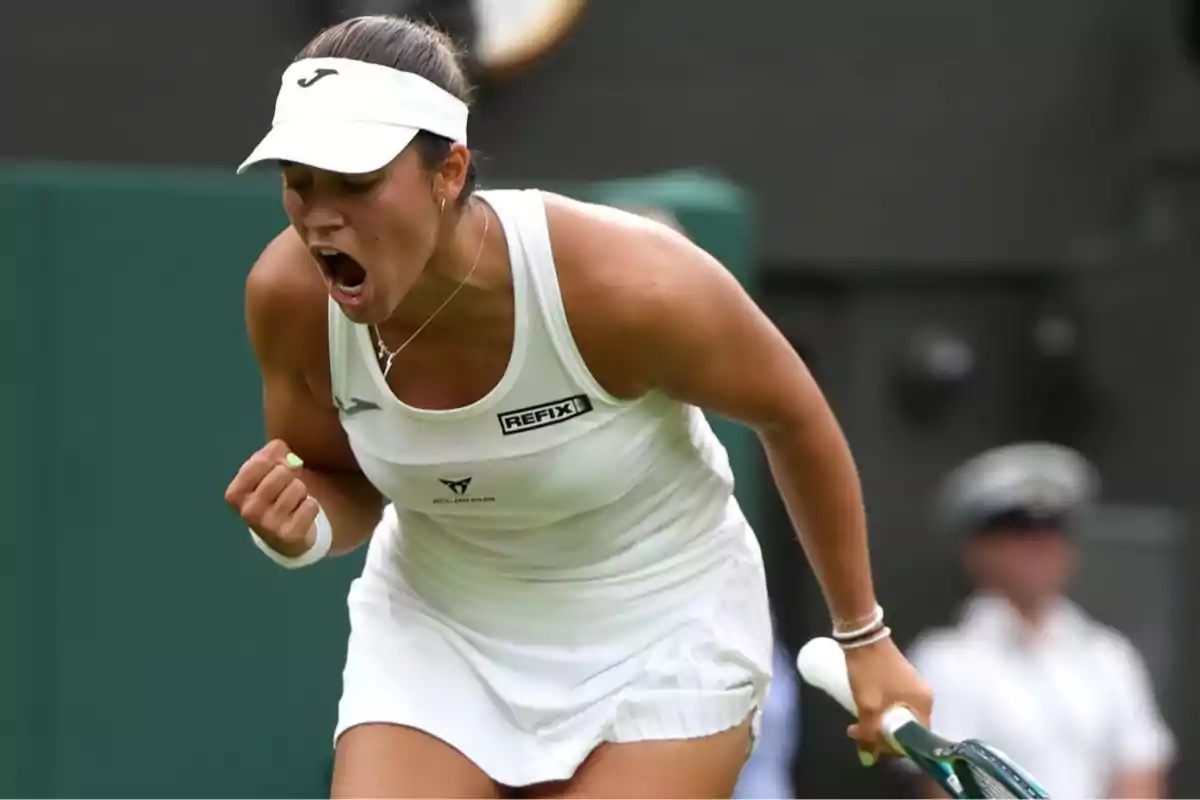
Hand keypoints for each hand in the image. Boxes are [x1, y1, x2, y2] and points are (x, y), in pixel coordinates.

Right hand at [224, 439, 320, 557]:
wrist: (282, 536)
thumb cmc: (272, 494)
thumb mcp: (264, 471)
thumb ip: (273, 454)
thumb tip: (290, 460)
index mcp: (235, 494)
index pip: (262, 461)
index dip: (276, 460)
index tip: (274, 471)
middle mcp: (248, 511)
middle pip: (282, 472)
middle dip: (290, 477)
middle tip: (285, 490)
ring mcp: (268, 525)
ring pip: (298, 487)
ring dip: (301, 492)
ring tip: (292, 503)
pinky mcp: (290, 535)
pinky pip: (311, 505)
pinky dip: (311, 506)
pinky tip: (300, 515)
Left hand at [843, 635, 932, 762]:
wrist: (862, 634)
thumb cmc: (869, 671)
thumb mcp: (868, 706)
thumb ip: (869, 733)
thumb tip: (867, 759)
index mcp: (923, 704)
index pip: (916, 740)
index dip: (894, 748)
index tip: (872, 746)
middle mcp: (923, 696)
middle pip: (905, 728)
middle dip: (881, 736)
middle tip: (857, 733)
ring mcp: (912, 686)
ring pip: (896, 715)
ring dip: (877, 723)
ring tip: (854, 724)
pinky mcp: (900, 678)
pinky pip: (893, 703)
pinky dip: (879, 710)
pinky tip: (862, 709)